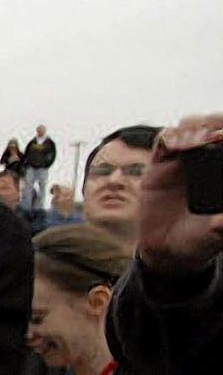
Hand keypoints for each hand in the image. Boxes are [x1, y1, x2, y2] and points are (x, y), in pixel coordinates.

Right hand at [136, 114, 222, 275]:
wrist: (167, 250)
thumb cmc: (200, 240)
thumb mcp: (217, 233)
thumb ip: (222, 225)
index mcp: (221, 172)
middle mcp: (205, 161)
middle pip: (210, 127)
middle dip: (215, 124)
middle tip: (217, 135)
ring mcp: (182, 161)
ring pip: (189, 129)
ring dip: (195, 128)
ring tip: (202, 138)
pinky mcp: (159, 165)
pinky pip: (163, 142)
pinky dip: (171, 137)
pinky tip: (178, 145)